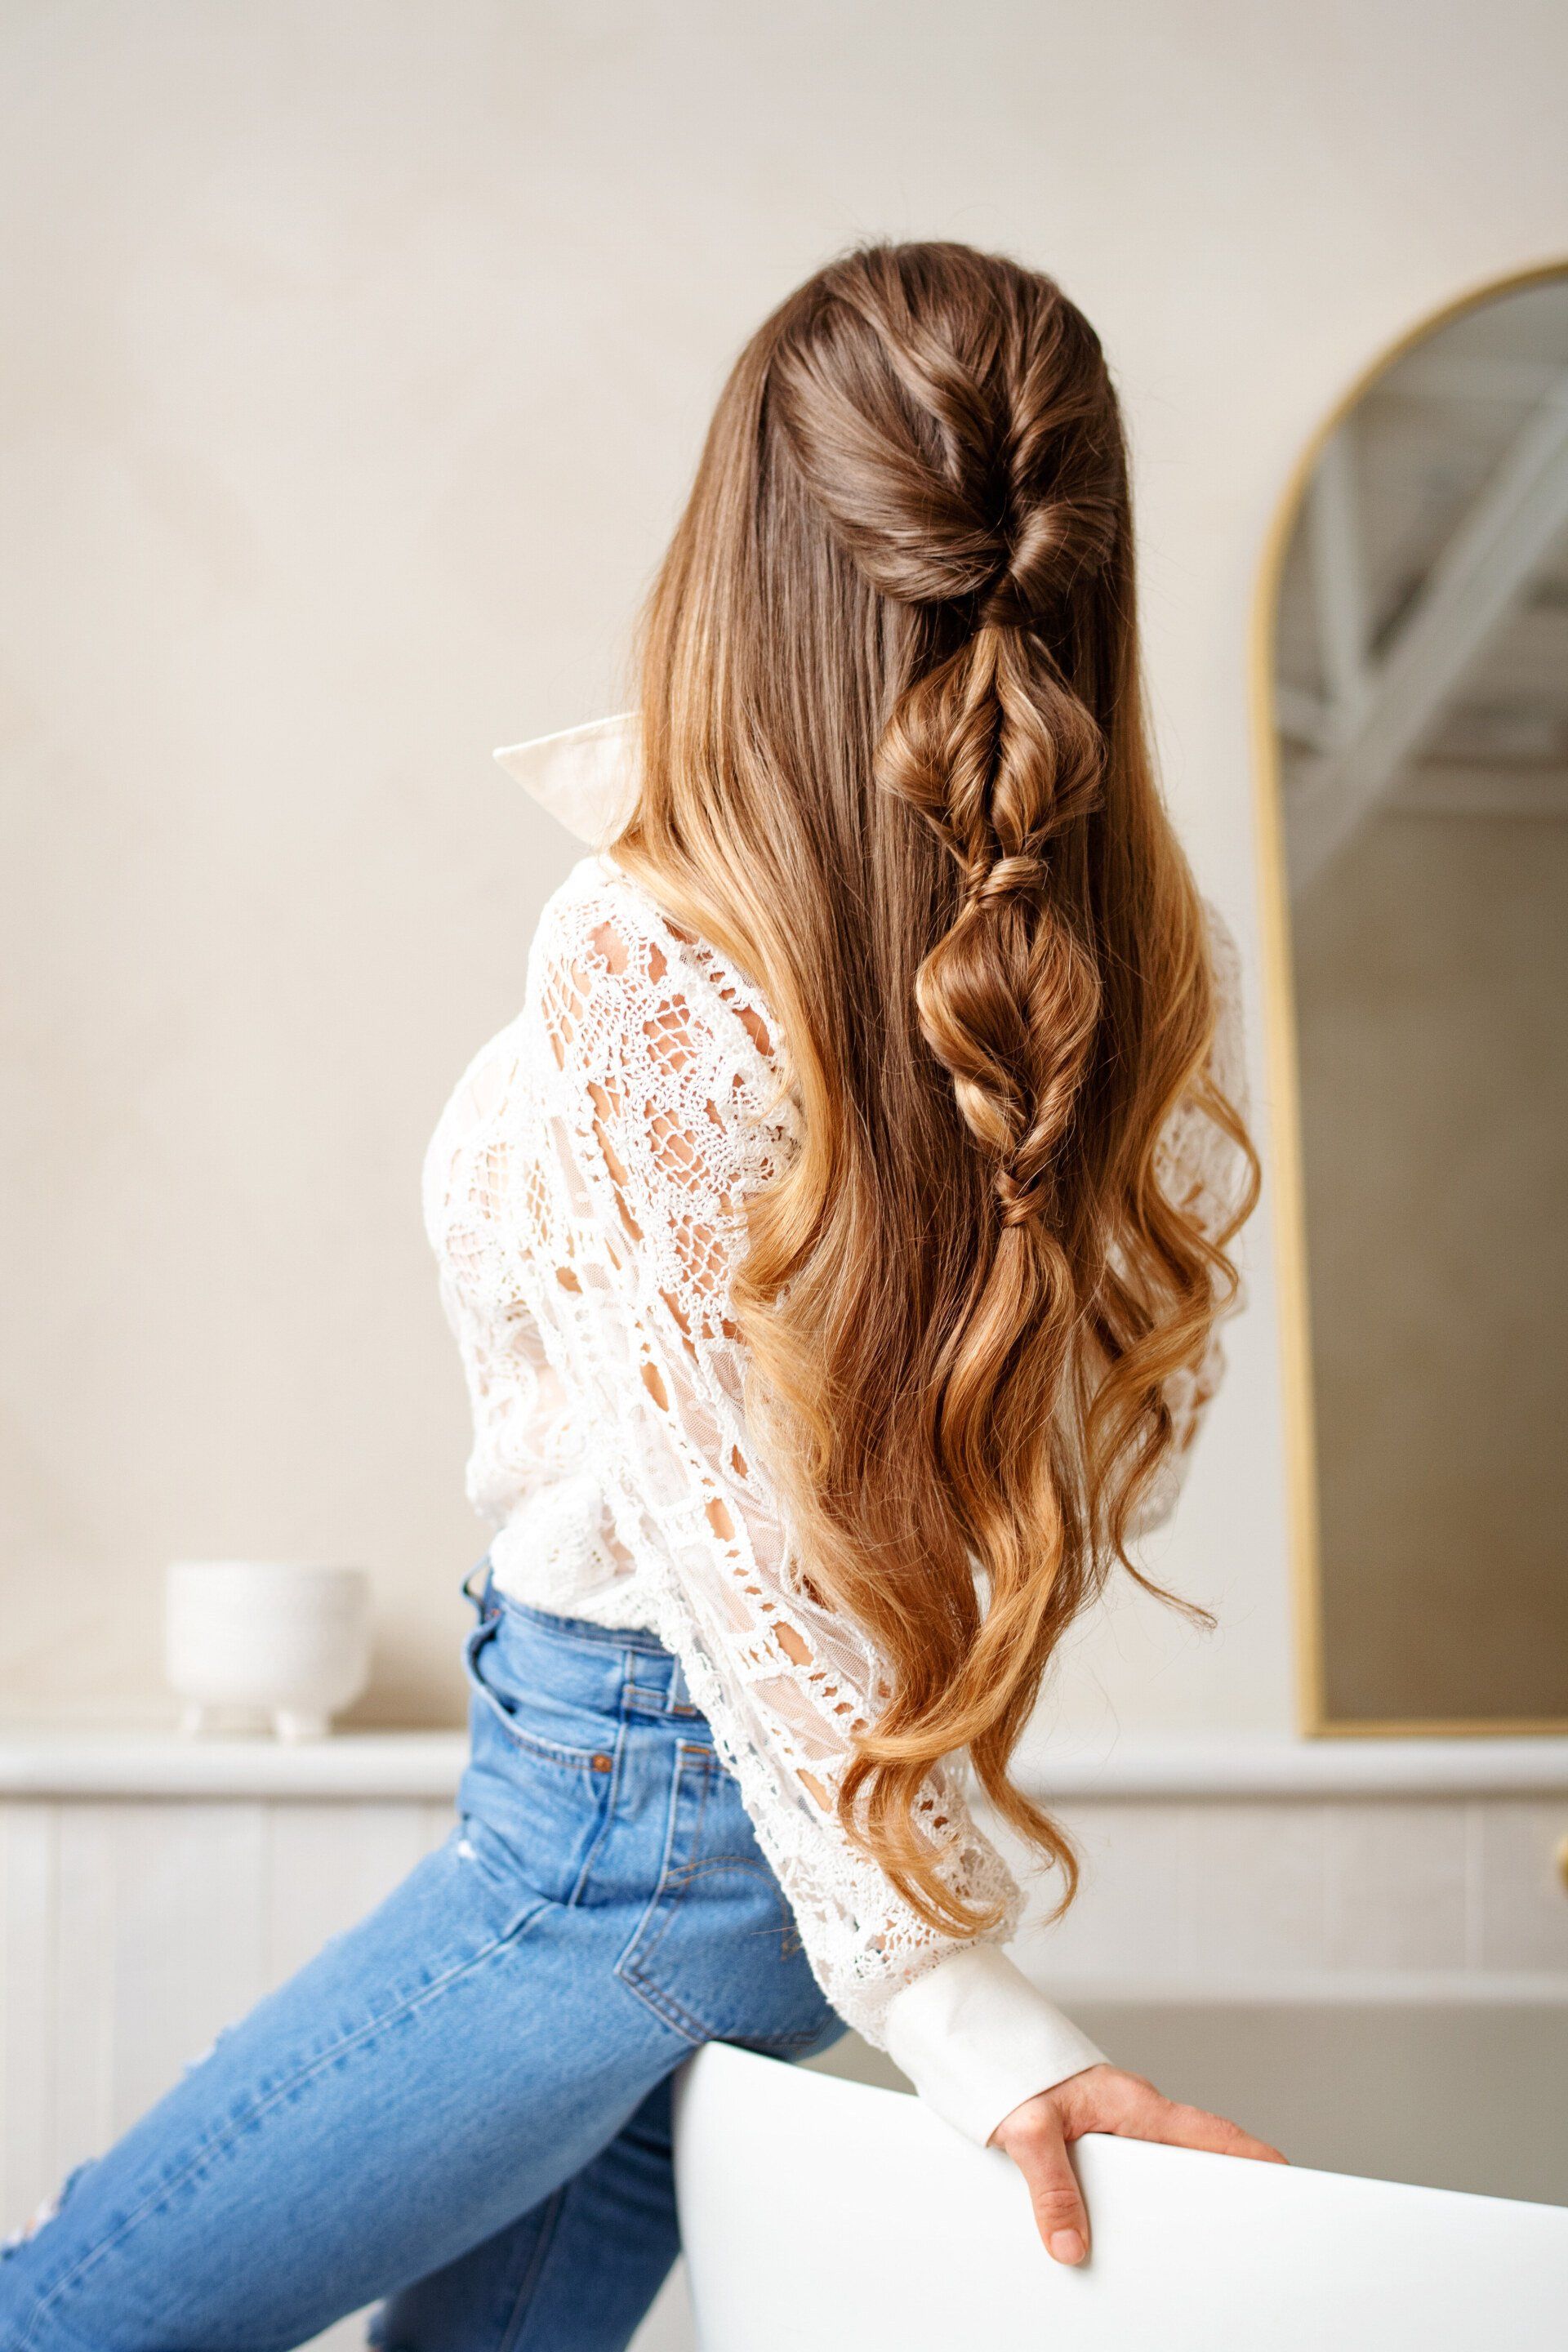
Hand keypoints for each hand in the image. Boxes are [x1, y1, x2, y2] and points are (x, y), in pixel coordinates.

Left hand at [989, 2062, 1286, 2264]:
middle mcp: (1134, 2114)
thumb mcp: (1029, 2129)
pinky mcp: (1099, 2137)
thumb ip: (1050, 2187)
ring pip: (1160, 2167)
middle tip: (1244, 2230)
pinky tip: (1126, 2230)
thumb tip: (1070, 2245)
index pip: (1205, 2131)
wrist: (985, 2043)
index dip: (1248, 2153)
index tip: (1285, 2172)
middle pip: (1192, 2155)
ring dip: (1172, 2199)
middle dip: (1218, 2189)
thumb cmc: (1013, 2069)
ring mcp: (1120, 2125)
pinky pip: (1131, 2172)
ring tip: (1185, 2247)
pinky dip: (1139, 2198)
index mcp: (1133, 2105)